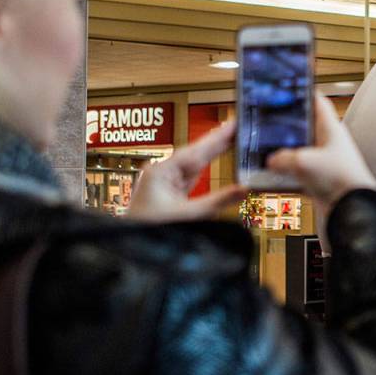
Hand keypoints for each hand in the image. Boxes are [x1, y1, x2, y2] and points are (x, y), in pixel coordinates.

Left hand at [127, 121, 247, 221]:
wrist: (131, 250)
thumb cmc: (149, 231)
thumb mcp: (188, 216)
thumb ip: (218, 201)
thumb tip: (244, 189)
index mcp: (161, 172)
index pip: (195, 150)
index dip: (217, 137)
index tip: (234, 123)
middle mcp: (162, 173)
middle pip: (196, 153)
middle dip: (218, 141)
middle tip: (240, 126)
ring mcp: (165, 183)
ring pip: (195, 164)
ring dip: (214, 152)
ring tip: (233, 138)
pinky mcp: (170, 194)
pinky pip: (192, 177)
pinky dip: (207, 167)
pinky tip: (216, 159)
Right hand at [267, 95, 375, 216]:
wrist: (352, 212)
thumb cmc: (340, 179)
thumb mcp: (303, 161)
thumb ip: (282, 157)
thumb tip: (271, 161)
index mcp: (330, 129)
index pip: (317, 102)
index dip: (302, 94)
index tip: (286, 89)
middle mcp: (328, 144)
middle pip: (303, 129)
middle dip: (284, 128)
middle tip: (264, 124)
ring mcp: (324, 164)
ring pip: (297, 154)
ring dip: (281, 155)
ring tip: (260, 152)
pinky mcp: (319, 183)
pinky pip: (296, 176)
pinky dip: (282, 178)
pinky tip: (267, 180)